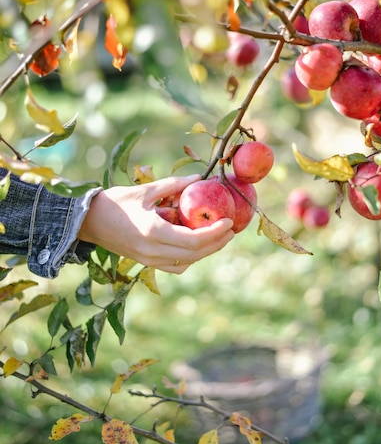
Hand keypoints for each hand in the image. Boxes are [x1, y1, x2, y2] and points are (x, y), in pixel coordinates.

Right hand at [78, 175, 234, 272]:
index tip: (228, 221)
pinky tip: (194, 244)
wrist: (87, 221)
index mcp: (153, 231)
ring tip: (216, 237)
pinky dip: (189, 258)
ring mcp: (148, 259)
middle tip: (230, 230)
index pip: (193, 240)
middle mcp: (152, 250)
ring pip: (186, 262)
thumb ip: (173, 185)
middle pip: (194, 254)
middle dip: (216, 243)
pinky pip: (174, 265)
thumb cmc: (115, 201)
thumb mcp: (145, 190)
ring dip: (204, 252)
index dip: (214, 233)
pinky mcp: (145, 262)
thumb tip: (198, 178)